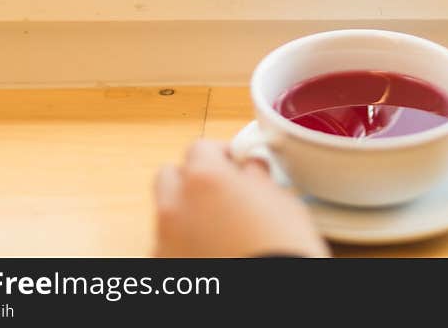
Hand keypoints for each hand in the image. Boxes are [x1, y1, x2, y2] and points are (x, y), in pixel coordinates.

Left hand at [154, 139, 328, 257]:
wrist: (271, 300)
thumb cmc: (282, 250)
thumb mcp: (283, 203)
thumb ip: (258, 178)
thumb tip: (252, 171)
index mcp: (205, 179)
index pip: (201, 147)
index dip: (222, 153)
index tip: (237, 163)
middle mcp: (175, 206)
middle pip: (170, 175)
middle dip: (193, 177)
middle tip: (223, 189)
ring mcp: (165, 241)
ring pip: (167, 211)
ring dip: (187, 210)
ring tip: (220, 226)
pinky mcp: (165, 267)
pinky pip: (168, 244)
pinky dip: (184, 242)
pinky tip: (212, 251)